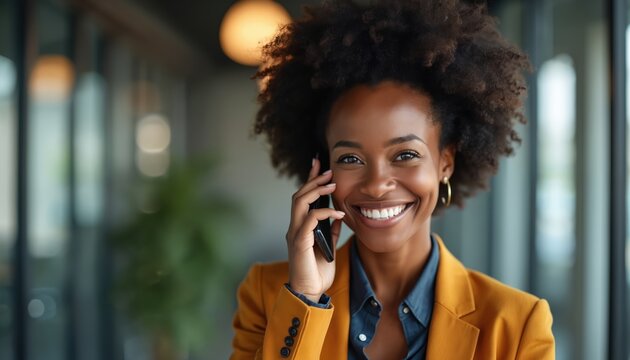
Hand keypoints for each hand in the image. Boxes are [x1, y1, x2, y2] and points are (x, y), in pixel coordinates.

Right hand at [286, 157, 344, 302]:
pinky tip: (337, 212)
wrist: (310, 292)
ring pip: (299, 202)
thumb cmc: (317, 272)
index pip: (303, 198)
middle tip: (328, 170)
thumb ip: (330, 230)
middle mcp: (295, 227)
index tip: (319, 164)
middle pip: (299, 195)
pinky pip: (309, 220)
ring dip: (316, 190)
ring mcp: (295, 233)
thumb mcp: (328, 247)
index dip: (310, 180)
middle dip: (313, 180)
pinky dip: (324, 213)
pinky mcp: (299, 242)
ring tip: (332, 184)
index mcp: (301, 227)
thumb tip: (337, 215)